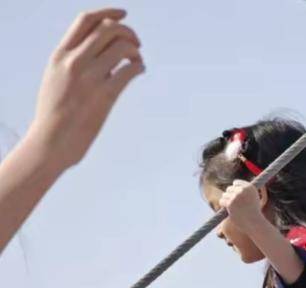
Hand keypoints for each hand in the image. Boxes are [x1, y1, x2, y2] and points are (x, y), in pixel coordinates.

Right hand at [28, 9, 143, 169]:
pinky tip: (139, 71)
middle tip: (136, 43)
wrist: (51, 141)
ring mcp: (89, 78)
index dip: (108, 13)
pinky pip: (129, 71)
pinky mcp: (105, 96)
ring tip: (137, 60)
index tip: (123, 14)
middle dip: (128, 31)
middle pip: (108, 29)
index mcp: (60, 55)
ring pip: (121, 47)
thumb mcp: (55, 79)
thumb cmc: (55, 115)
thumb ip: (71, 63)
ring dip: (136, 50)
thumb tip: (95, 54)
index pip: (86, 21)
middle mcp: (74, 61)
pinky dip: (139, 66)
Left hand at [219, 180, 265, 232]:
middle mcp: (242, 190)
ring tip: (232, 207)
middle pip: (229, 188)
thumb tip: (236, 183)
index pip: (236, 183)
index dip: (235, 190)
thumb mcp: (255, 198)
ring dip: (226, 200)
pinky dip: (223, 205)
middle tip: (234, 203)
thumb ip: (247, 190)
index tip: (237, 197)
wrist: (254, 223)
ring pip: (225, 194)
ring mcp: (236, 196)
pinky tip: (228, 209)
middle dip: (230, 195)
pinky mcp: (230, 204)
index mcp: (249, 187)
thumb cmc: (254, 212)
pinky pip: (222, 201)